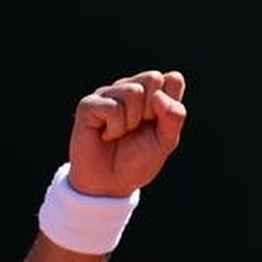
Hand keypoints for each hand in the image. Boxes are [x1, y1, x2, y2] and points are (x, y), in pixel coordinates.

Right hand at [66, 70, 187, 196]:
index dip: (170, 104)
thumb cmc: (138, 160)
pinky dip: (115, 128)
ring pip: (132, 91)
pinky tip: (107, 135)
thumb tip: (158, 96)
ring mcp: (108, 95)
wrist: (111, 183)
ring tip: (122, 133)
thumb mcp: (165, 142)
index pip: (173, 79)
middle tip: (139, 128)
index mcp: (152, 95)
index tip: (158, 124)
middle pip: (153, 78)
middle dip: (152, 110)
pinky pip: (112, 107)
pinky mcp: (88, 104)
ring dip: (132, 121)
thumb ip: (173, 118)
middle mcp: (130, 89)